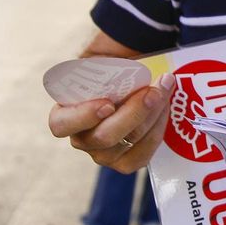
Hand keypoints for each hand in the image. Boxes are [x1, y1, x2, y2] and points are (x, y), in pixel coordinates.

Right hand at [48, 73, 175, 172]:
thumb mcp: (98, 62)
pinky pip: (144, 153)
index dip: (83, 117)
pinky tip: (164, 108)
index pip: (61, 125)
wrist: (129, 79)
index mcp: (64, 115)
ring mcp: (103, 155)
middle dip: (133, 112)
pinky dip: (158, 129)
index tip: (107, 103)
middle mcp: (81, 140)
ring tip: (164, 91)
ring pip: (128, 142)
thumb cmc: (108, 71)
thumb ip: (100, 64)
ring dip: (151, 115)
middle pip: (104, 137)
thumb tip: (118, 63)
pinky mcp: (127, 162)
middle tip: (152, 90)